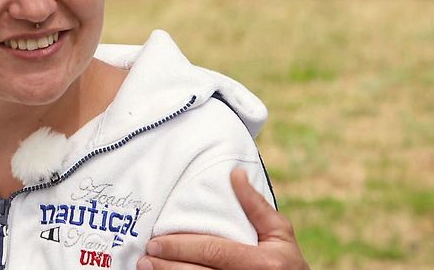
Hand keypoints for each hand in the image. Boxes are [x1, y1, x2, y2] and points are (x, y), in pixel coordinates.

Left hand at [136, 168, 308, 269]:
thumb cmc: (287, 262)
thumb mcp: (280, 233)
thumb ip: (256, 206)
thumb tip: (234, 174)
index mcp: (262, 262)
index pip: (213, 251)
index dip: (181, 247)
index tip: (156, 241)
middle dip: (167, 265)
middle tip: (145, 256)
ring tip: (147, 267)